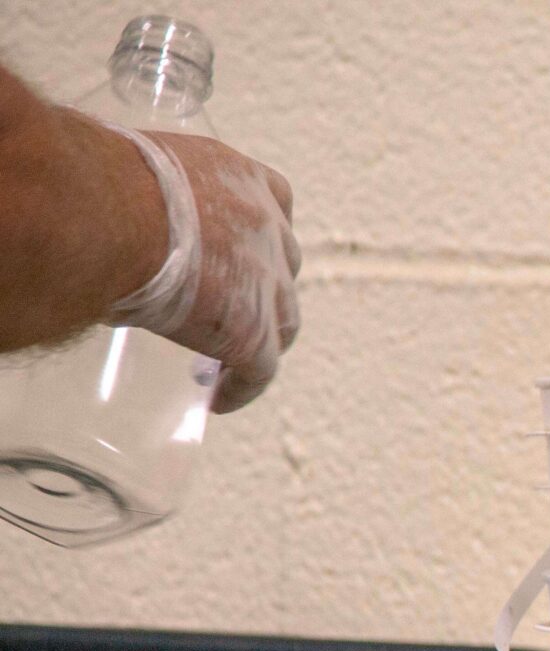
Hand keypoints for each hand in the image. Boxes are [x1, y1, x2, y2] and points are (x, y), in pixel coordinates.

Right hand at [105, 124, 299, 412]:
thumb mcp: (133, 180)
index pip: (274, 201)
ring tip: (230, 358)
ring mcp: (266, 280)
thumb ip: (150, 208)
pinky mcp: (252, 330)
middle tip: (231, 307)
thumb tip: (121, 236)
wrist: (98, 213)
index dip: (261, 233)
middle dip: (263, 286)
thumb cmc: (92, 184)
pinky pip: (259, 370)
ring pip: (281, 320)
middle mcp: (265, 224)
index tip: (244, 251)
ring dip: (261, 337)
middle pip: (282, 265)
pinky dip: (241, 387)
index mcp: (237, 177)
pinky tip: (220, 399)